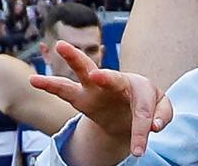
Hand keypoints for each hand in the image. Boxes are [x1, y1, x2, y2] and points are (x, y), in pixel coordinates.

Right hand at [29, 41, 171, 156]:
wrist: (126, 109)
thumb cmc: (145, 105)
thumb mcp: (160, 108)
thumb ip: (163, 114)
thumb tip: (155, 127)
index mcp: (139, 86)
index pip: (141, 109)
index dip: (141, 130)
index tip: (139, 151)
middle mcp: (117, 82)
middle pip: (113, 77)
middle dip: (106, 78)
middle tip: (98, 76)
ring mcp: (96, 87)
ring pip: (84, 70)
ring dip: (73, 58)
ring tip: (60, 45)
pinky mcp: (80, 96)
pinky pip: (63, 89)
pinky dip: (49, 85)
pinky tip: (34, 80)